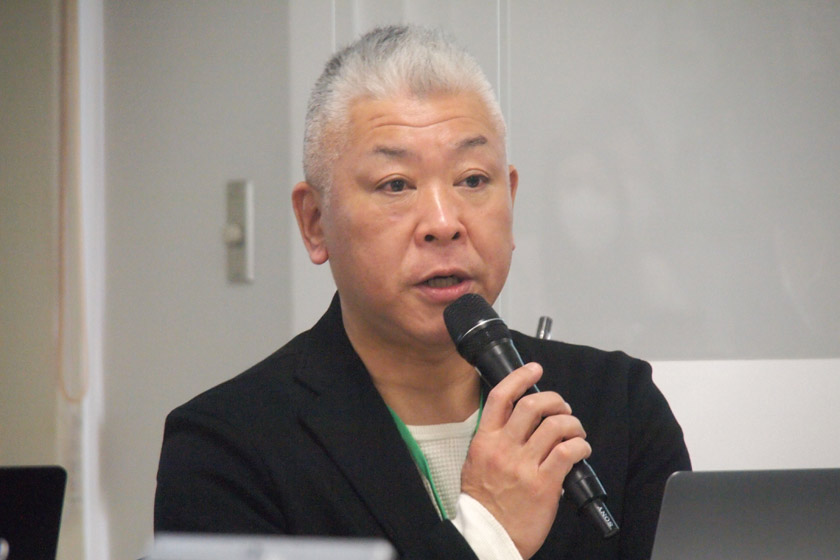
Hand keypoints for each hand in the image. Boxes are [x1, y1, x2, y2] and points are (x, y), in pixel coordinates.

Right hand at [461, 363, 590, 558]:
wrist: (487, 537)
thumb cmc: (483, 505)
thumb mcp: (475, 465)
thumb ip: (494, 444)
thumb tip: (521, 430)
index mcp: (485, 441)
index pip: (501, 397)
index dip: (520, 377)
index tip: (534, 369)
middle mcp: (504, 449)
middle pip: (532, 406)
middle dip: (554, 400)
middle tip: (562, 407)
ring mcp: (524, 466)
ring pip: (555, 426)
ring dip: (572, 424)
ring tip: (575, 431)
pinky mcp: (544, 483)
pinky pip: (568, 452)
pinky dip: (580, 445)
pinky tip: (581, 450)